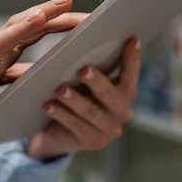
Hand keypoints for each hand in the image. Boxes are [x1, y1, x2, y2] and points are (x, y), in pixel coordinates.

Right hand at [0, 0, 85, 133]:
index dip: (60, 20)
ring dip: (19, 28)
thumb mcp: (1, 80)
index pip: (37, 29)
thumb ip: (23, 72)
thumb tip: (52, 70)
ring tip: (38, 19)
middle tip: (69, 1)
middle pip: (22, 25)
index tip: (87, 15)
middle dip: (46, 12)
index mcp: (7, 50)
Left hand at [25, 36, 140, 160]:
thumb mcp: (85, 82)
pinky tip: (48, 106)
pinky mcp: (92, 143)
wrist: (60, 132)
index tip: (131, 39)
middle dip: (97, 82)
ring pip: (90, 112)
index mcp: (124, 92)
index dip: (132, 58)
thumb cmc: (76, 95)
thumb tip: (82, 44)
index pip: (131, 74)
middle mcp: (122, 112)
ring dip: (74, 100)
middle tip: (83, 69)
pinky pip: (76, 127)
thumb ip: (91, 68)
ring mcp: (109, 130)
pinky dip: (61, 115)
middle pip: (111, 95)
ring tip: (60, 90)